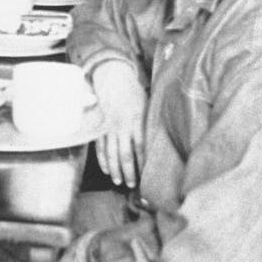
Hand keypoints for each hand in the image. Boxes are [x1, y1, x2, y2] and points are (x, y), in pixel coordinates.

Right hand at [91, 61, 146, 187]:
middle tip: (131, 185)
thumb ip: (151, 123)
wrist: (113, 77)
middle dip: (128, 171)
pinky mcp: (99, 125)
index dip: (143, 164)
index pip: (141, 147)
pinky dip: (102, 159)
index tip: (147, 177)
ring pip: (111, 152)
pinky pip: (99, 146)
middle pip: (124, 154)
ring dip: (114, 169)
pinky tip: (105, 169)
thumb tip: (162, 142)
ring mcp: (108, 126)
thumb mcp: (147, 105)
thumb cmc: (134, 92)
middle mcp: (121, 126)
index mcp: (136, 120)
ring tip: (118, 181)